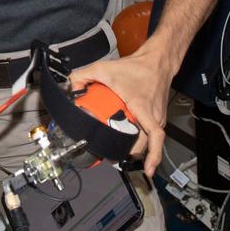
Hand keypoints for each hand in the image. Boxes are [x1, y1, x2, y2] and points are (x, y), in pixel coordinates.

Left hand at [70, 44, 175, 178]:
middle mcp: (154, 116)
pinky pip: (152, 134)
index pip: (154, 136)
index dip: (152, 155)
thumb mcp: (104, 68)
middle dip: (131, 154)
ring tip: (121, 152)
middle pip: (146, 144)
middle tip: (114, 157)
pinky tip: (133, 144)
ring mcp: (158, 117)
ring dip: (136, 148)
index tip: (147, 169)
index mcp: (142, 107)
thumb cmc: (137, 67)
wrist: (157, 61)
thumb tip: (70, 88)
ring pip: (149, 141)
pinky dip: (143, 141)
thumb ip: (83, 76)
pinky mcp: (159, 117)